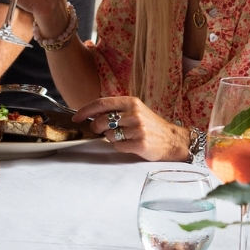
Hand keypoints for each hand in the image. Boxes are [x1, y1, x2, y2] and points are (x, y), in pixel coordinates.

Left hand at [74, 96, 189, 160]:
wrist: (172, 140)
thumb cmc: (151, 125)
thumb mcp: (136, 110)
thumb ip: (116, 110)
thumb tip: (91, 114)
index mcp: (131, 102)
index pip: (101, 103)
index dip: (85, 110)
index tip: (76, 118)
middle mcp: (134, 113)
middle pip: (101, 120)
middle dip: (96, 128)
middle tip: (101, 131)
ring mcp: (138, 129)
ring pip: (109, 135)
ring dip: (112, 138)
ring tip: (125, 137)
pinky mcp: (140, 143)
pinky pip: (118, 146)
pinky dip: (120, 147)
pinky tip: (131, 144)